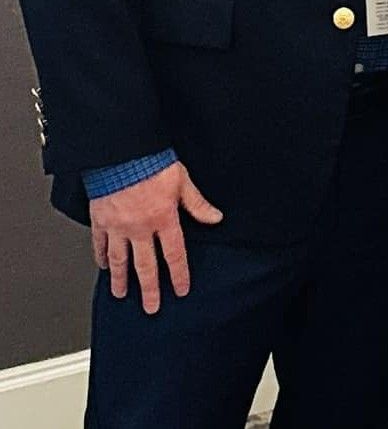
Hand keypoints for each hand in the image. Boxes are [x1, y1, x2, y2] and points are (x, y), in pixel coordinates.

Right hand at [89, 162, 222, 313]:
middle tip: (151, 307)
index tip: (180, 289)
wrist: (122, 152)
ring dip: (121, 280)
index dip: (179, 274)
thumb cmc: (152, 162)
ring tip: (121, 294)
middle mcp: (140, 228)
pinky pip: (100, 244)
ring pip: (120, 260)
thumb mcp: (183, 181)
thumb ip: (197, 204)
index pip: (174, 254)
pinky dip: (101, 257)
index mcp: (163, 219)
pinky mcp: (100, 220)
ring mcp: (118, 226)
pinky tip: (103, 266)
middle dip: (149, 289)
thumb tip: (215, 218)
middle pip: (146, 266)